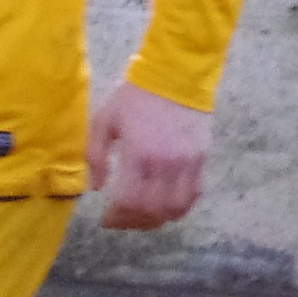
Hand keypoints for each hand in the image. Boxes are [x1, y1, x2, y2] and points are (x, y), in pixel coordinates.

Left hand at [87, 81, 208, 228]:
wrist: (174, 74)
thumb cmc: (133, 97)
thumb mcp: (103, 121)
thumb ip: (95, 156)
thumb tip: (96, 188)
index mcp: (139, 154)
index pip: (130, 201)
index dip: (117, 216)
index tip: (106, 219)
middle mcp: (166, 163)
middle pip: (153, 210)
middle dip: (134, 222)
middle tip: (121, 221)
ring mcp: (188, 162)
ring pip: (176, 207)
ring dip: (157, 219)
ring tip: (141, 218)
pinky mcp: (202, 158)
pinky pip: (194, 193)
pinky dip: (180, 207)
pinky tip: (165, 207)